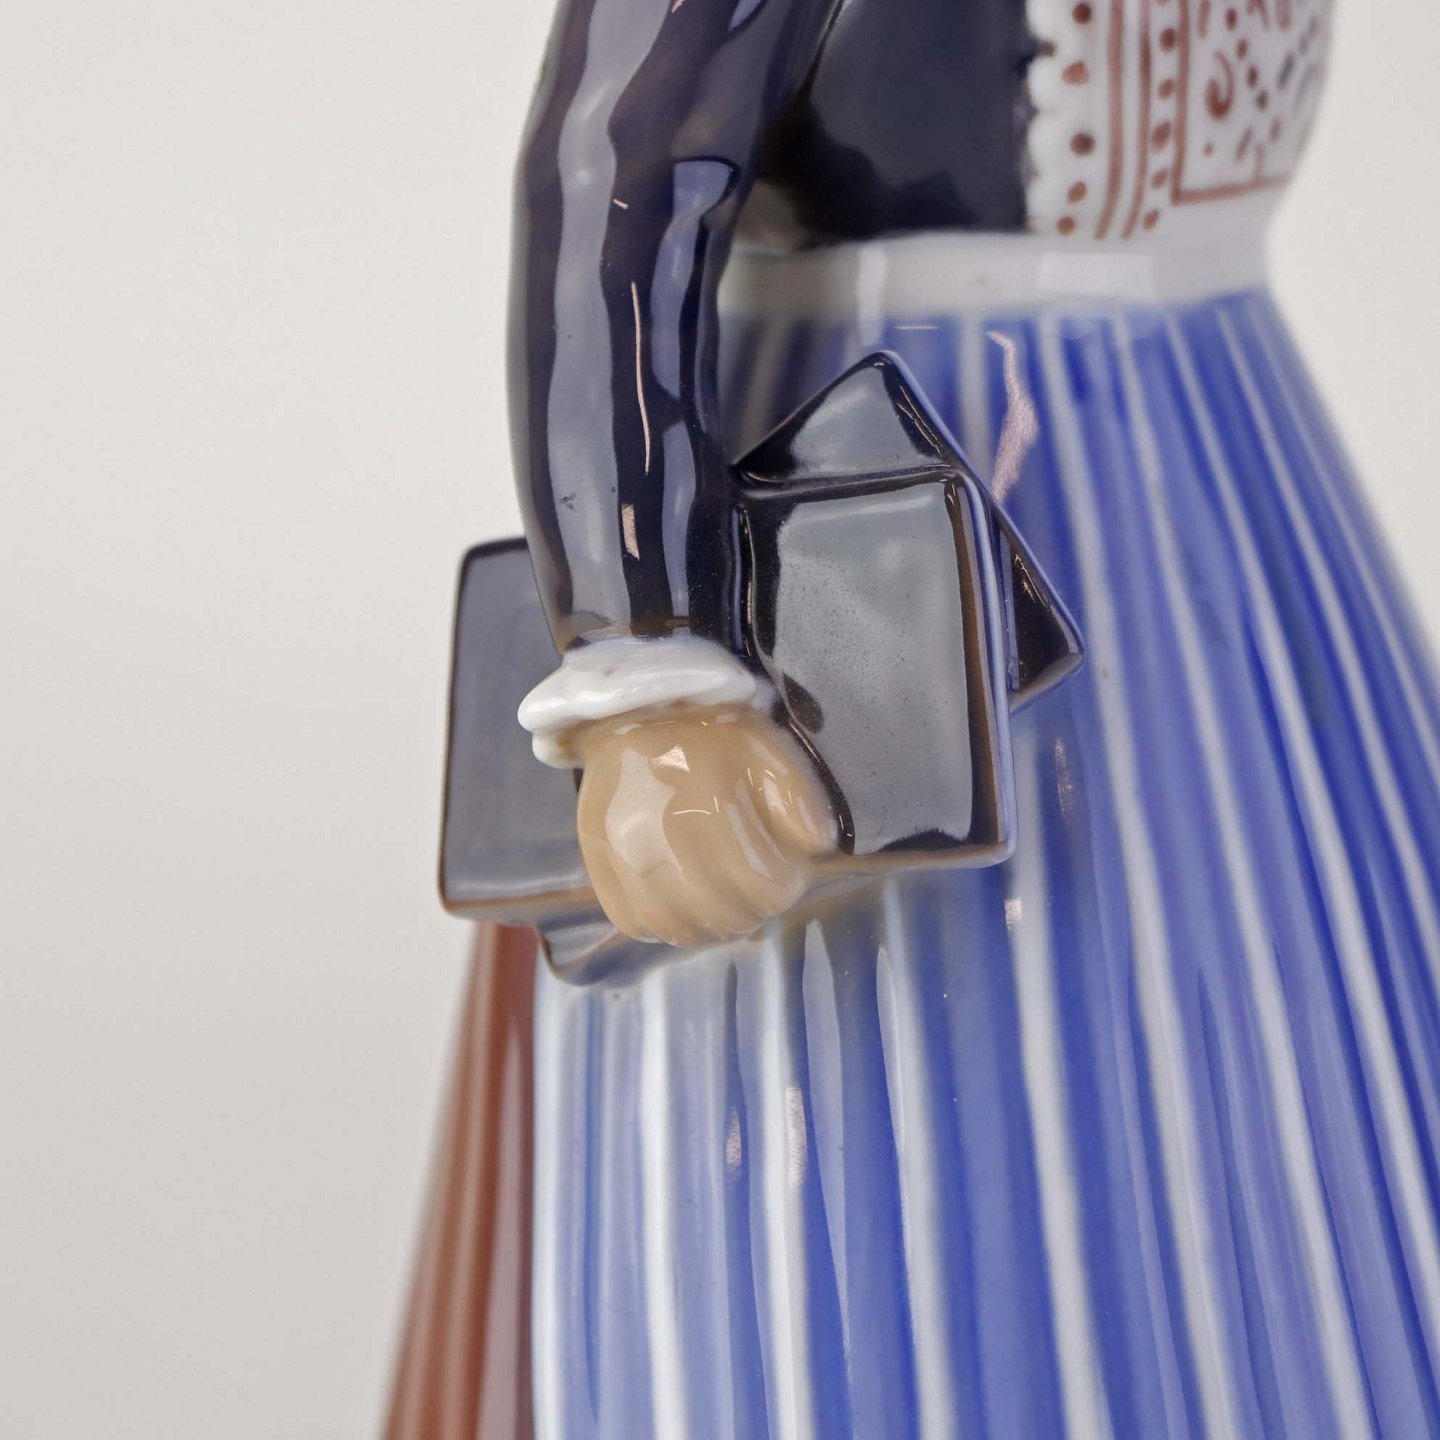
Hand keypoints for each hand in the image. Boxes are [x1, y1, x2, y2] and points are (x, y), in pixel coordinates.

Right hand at [569, 703, 834, 946]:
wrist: (635, 716)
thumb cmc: (710, 737)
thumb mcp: (766, 752)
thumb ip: (797, 799)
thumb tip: (817, 847)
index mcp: (711, 807)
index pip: (763, 888)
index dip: (785, 886)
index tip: (784, 872)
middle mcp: (662, 838)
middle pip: (724, 915)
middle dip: (752, 908)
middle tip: (755, 888)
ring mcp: (622, 858)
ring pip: (678, 929)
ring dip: (710, 924)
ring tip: (721, 901)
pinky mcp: (597, 866)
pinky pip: (633, 924)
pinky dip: (663, 925)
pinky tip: (679, 903)